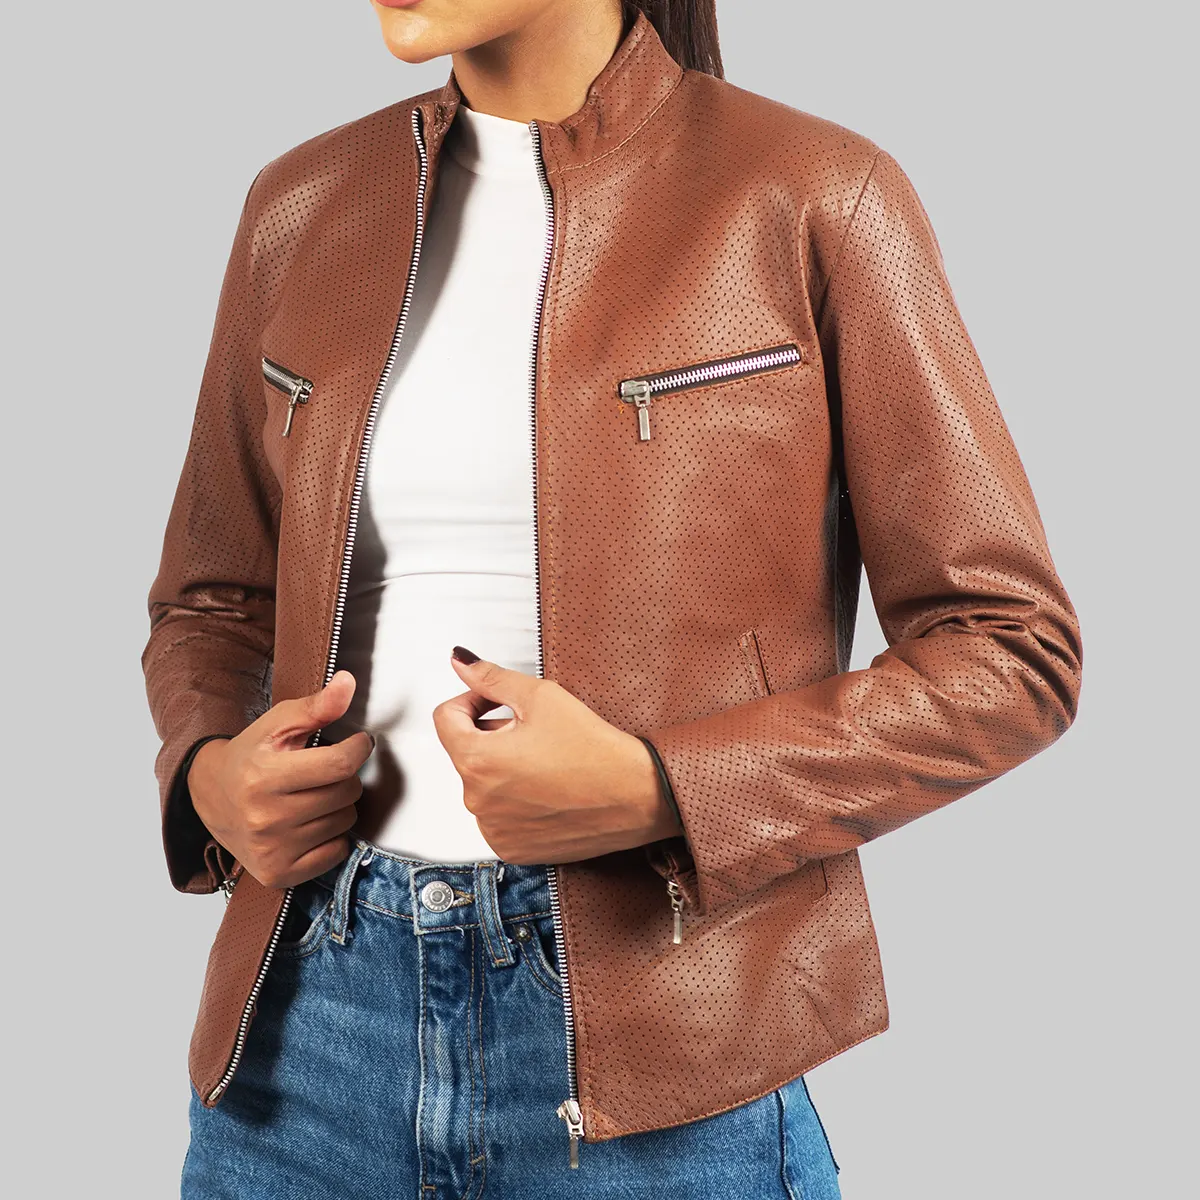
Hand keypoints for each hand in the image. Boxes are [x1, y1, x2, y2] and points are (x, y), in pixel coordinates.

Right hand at [186, 670, 374, 888]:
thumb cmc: (249, 757)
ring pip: (345, 821)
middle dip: (345, 777)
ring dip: (339, 805)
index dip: (359, 749)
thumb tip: (348, 684)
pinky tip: (311, 823)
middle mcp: (265, 819)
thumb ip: (316, 706)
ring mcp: (272, 850)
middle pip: (346, 793)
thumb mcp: (277, 724)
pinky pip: (338, 852)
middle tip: (324, 771)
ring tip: (313, 795)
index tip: (358, 743)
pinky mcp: (279, 874)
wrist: (211, 798)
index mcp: (263, 777)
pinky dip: (333, 837)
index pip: (339, 765)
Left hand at [432, 647, 681, 863]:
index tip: (497, 701)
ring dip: (503, 769)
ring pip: (484, 785)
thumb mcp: (542, 697)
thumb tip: (462, 663)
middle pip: (467, 753)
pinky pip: (500, 817)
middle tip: (534, 730)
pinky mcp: (514, 849)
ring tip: (545, 762)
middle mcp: (477, 801)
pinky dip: (515, 801)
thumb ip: (492, 678)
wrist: (637, 796)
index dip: (471, 700)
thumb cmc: (596, 749)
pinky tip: (548, 790)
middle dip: (492, 736)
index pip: (445, 719)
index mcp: (477, 760)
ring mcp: (494, 830)